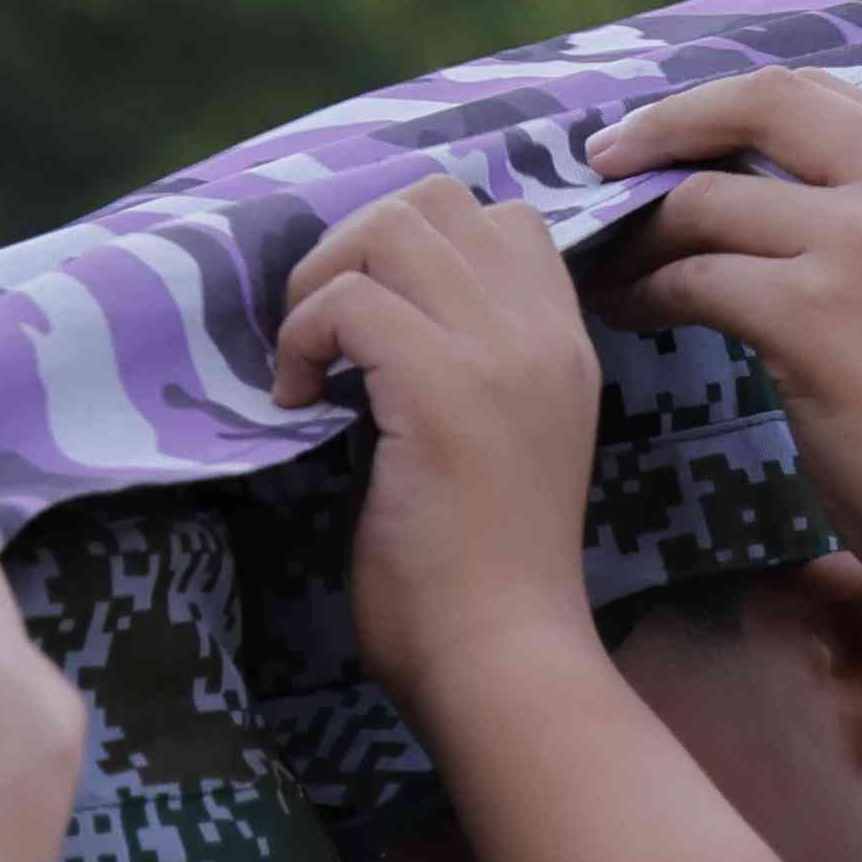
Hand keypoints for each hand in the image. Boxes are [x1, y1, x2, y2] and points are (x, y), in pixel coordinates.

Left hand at [274, 179, 614, 696]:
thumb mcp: (493, 449)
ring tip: (309, 363)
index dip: (416, 248)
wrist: (502, 663)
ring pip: (391, 227)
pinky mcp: (442, 390)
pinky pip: (348, 301)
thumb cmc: (482, 586)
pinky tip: (297, 402)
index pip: (503, 219)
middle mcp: (542, 335)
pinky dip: (303, 337)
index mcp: (564, 349)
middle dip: (355, 246)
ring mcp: (499, 356)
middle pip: (438, 198)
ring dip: (323, 281)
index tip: (373, 325)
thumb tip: (367, 317)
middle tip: (324, 334)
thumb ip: (460, 371)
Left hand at [579, 68, 861, 605]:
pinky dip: (643, 292)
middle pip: (760, 105)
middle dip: (664, 126)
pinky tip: (627, 312)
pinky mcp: (815, 315)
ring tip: (606, 264)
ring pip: (707, 200)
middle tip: (603, 162)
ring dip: (639, 232)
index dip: (726, 107)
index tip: (666, 135)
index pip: (818, 94)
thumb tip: (757, 188)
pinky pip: (693, 280)